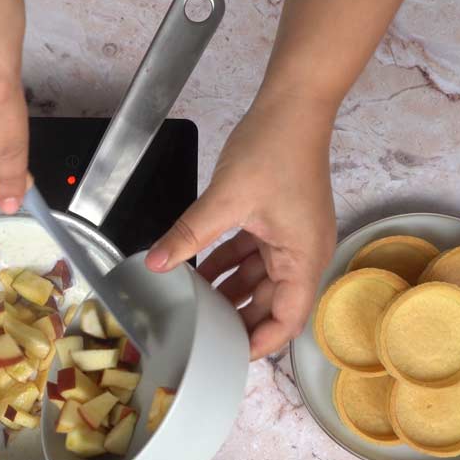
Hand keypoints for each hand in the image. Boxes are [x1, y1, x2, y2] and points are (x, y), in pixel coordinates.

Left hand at [144, 95, 336, 359]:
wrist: (294, 104)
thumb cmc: (275, 148)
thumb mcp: (225, 199)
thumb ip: (189, 235)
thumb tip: (156, 263)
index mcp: (303, 257)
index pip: (288, 318)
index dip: (261, 342)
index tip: (231, 355)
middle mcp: (303, 252)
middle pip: (273, 302)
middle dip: (239, 319)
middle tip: (203, 335)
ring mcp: (291, 236)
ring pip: (259, 279)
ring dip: (230, 292)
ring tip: (196, 308)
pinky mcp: (278, 221)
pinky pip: (253, 254)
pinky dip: (229, 265)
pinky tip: (200, 273)